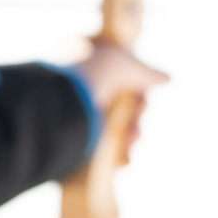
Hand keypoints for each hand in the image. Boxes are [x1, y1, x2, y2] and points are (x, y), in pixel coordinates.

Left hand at [70, 40, 168, 165]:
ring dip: (129, 134)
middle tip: (136, 117)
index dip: (136, 84)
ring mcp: (72, 114)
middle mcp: (75, 85)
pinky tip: (124, 158)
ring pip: (112, 127)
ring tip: (130, 139)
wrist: (50, 108)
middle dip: (135, 114)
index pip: (117, 70)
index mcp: (79, 59)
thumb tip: (167, 78)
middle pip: (119, 101)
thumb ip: (144, 72)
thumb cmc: (83, 76)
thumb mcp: (119, 64)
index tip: (143, 94)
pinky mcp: (71, 141)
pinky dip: (115, 155)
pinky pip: (99, 149)